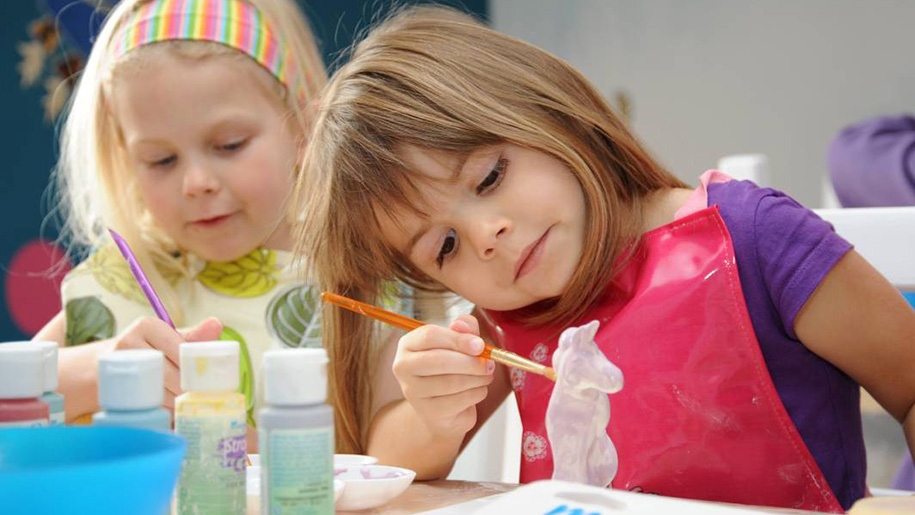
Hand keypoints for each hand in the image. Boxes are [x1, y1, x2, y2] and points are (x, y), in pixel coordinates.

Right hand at [107, 316, 223, 411]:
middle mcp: (128, 341)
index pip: (181, 350)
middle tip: (200, 399)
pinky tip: (168, 412)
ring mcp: (116, 365)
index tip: (208, 382)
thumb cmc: (146, 352)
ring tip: (184, 406)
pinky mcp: (108, 387)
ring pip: (157, 391)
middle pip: (170, 373)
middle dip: (188, 389)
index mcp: (148, 325)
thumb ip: (194, 337)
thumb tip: (217, 323)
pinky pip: (142, 404)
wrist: (100, 366)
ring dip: (175, 403)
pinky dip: (159, 411)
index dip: (196, 370)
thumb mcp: (168, 340)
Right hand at [392, 315, 495, 437]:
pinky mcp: (427, 412)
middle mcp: (403, 367)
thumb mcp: (459, 344)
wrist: (444, 409)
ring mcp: (412, 391)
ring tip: (486, 375)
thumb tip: (462, 325)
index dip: (459, 339)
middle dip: (470, 362)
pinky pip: (459, 400)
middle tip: (489, 364)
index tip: (480, 345)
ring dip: (477, 378)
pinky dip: (477, 393)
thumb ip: (464, 329)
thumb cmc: (451, 369)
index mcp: (408, 344)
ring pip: (451, 382)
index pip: (430, 335)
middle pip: (439, 360)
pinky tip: (479, 390)